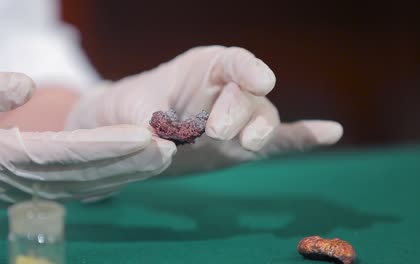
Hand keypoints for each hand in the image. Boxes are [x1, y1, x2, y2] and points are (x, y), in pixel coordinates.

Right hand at [0, 73, 174, 206]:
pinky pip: (76, 188)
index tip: (143, 135)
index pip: (63, 151)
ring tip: (163, 157)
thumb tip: (23, 85)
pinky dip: (109, 180)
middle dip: (129, 161)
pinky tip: (134, 170)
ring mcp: (26, 189)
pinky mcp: (31, 189)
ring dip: (127, 173)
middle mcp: (17, 179)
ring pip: (85, 184)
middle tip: (170, 147)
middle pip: (84, 172)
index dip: (106, 145)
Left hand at [66, 46, 342, 174]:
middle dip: (238, 111)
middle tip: (214, 132)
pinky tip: (330, 133)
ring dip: (260, 132)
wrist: (134, 135)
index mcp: (203, 69)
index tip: (262, 80)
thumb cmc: (130, 109)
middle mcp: (228, 91)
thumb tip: (161, 138)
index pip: (232, 62)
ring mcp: (240, 120)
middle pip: (248, 96)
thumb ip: (145, 119)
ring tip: (247, 144)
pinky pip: (278, 142)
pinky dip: (302, 139)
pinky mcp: (243, 147)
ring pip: (264, 120)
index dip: (248, 69)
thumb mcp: (128, 108)